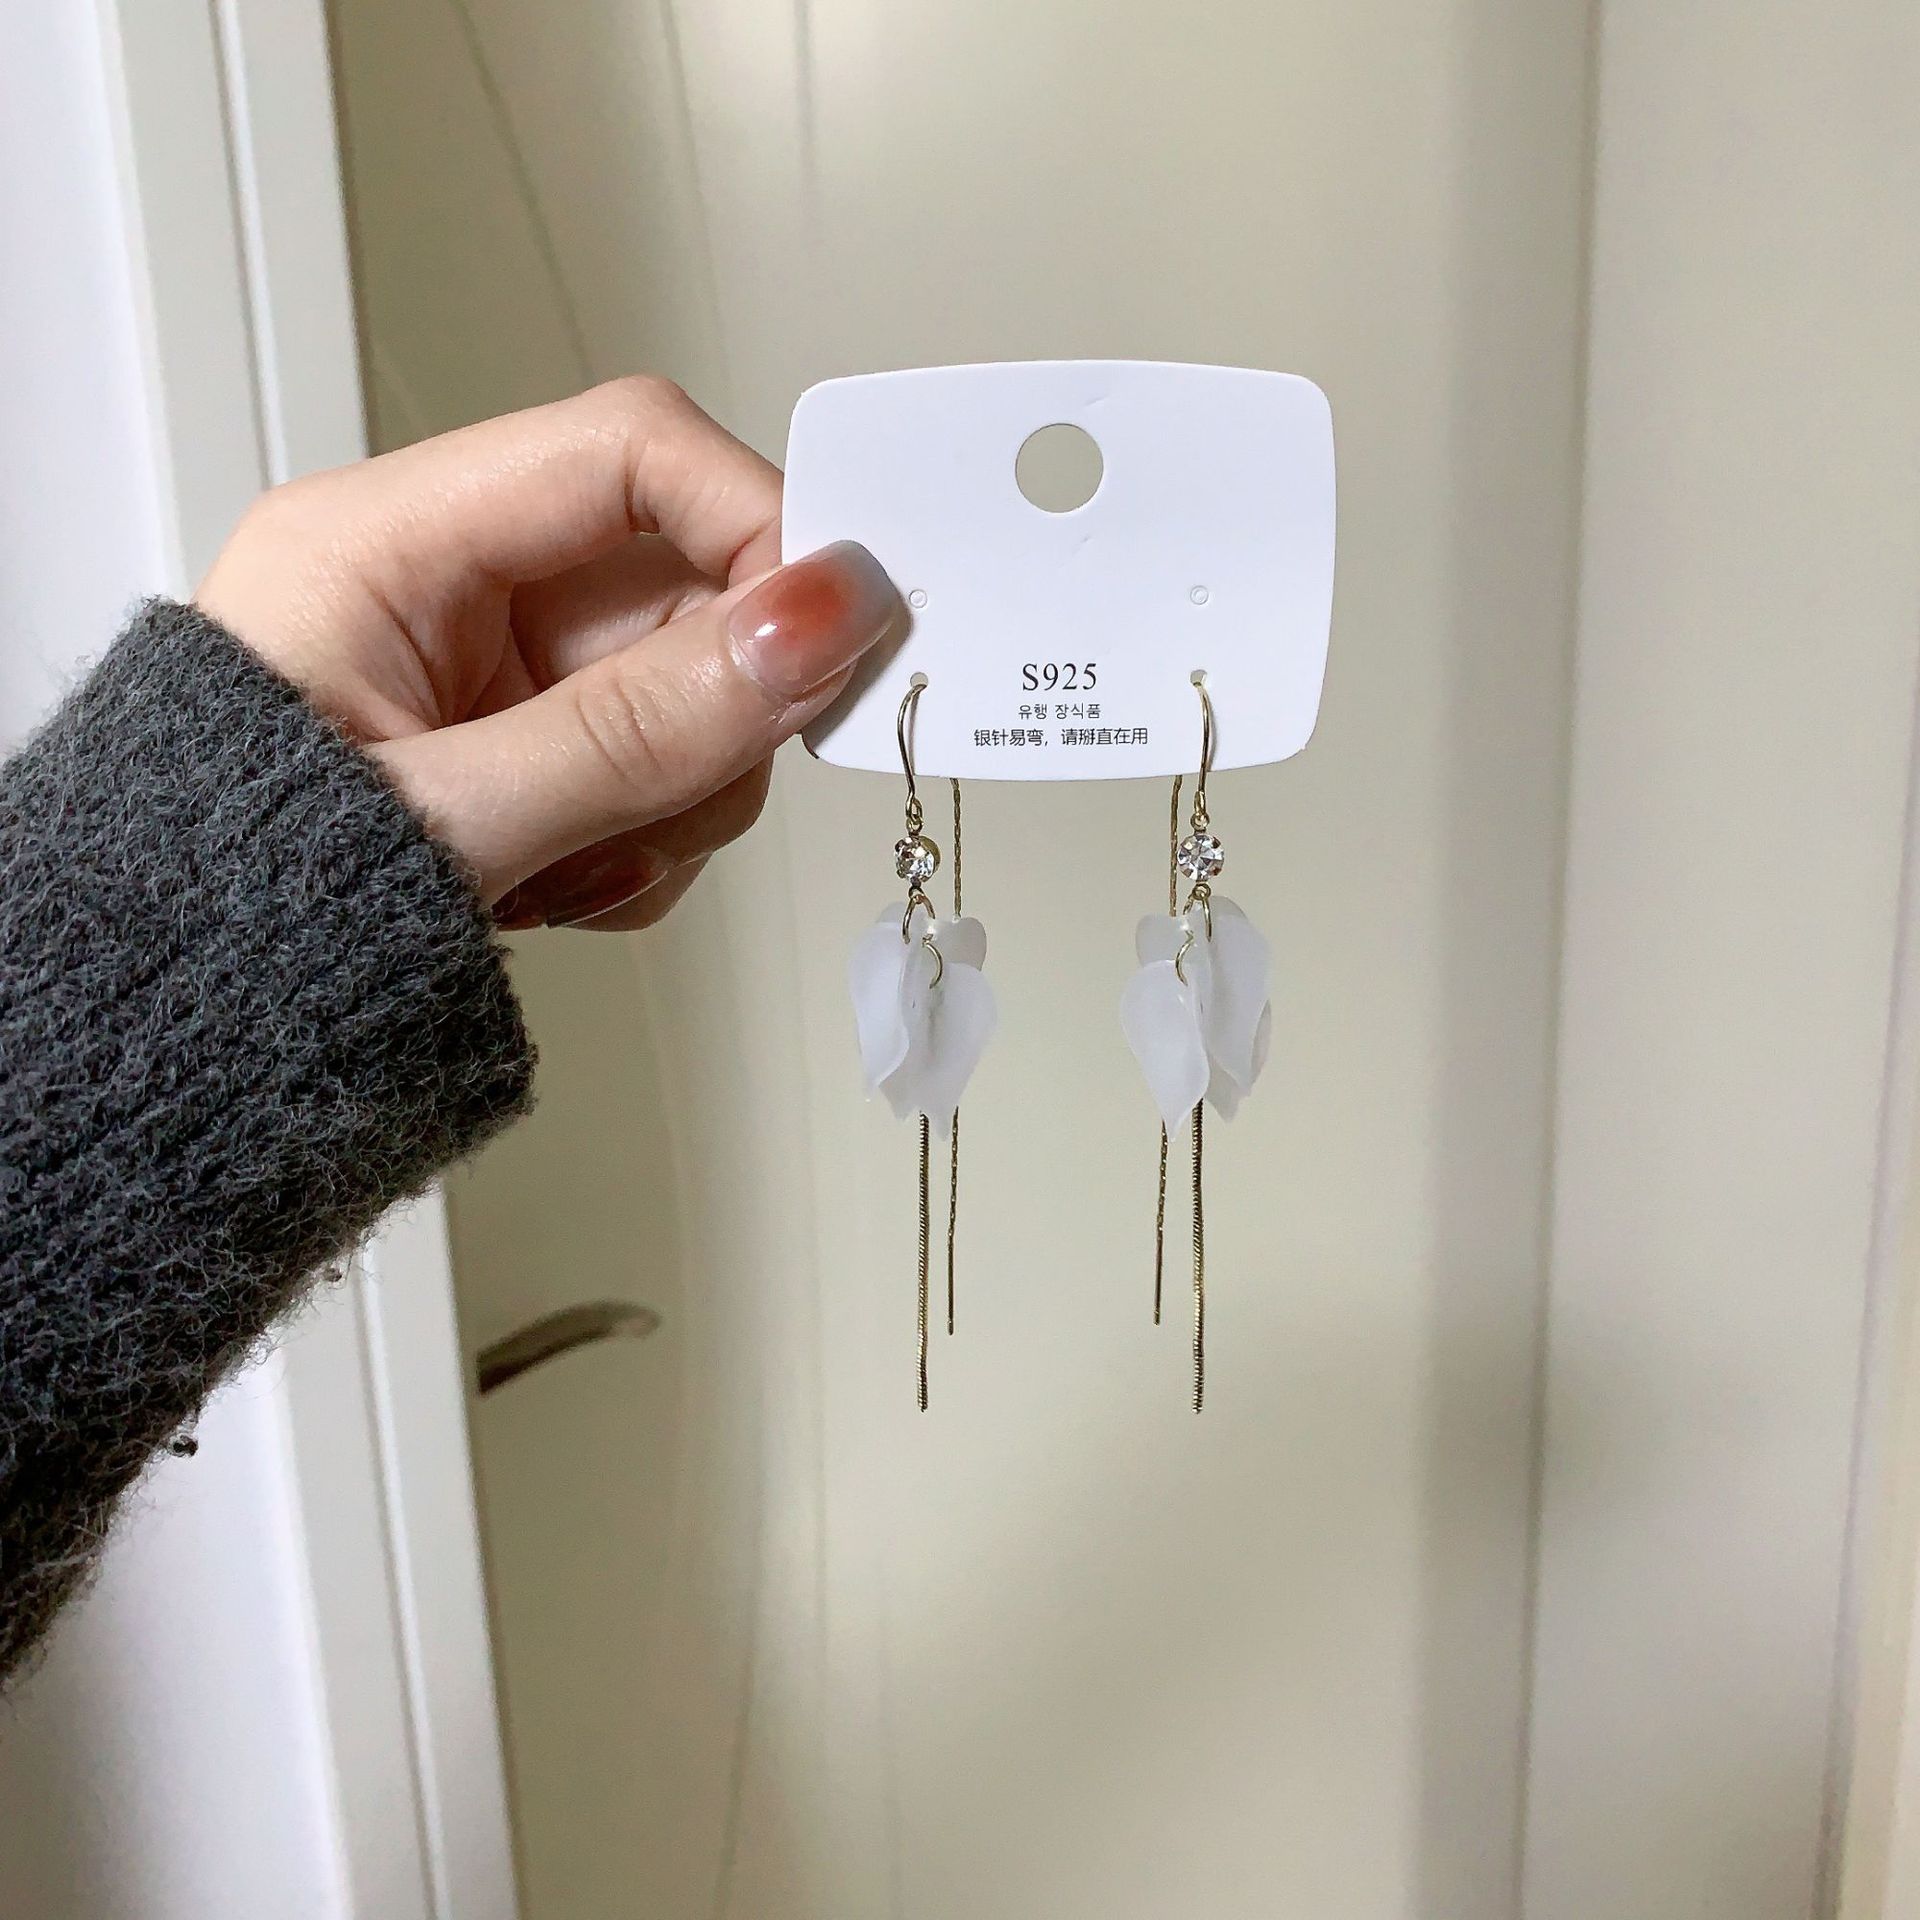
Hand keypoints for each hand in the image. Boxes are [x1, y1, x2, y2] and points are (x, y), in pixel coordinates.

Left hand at [197, 377, 901, 928]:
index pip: (628, 452)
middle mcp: (452, 593)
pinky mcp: (532, 755)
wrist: (179, 1043)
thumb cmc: (228, 911)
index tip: (834, 627)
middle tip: (672, 801)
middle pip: (682, 588)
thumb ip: (639, 728)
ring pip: (694, 694)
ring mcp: (498, 681)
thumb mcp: (449, 816)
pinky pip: (665, 774)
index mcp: (385, 546)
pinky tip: (565, 890)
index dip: (754, 521)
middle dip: (711, 711)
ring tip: (581, 869)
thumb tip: (812, 625)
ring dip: (679, 799)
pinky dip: (649, 848)